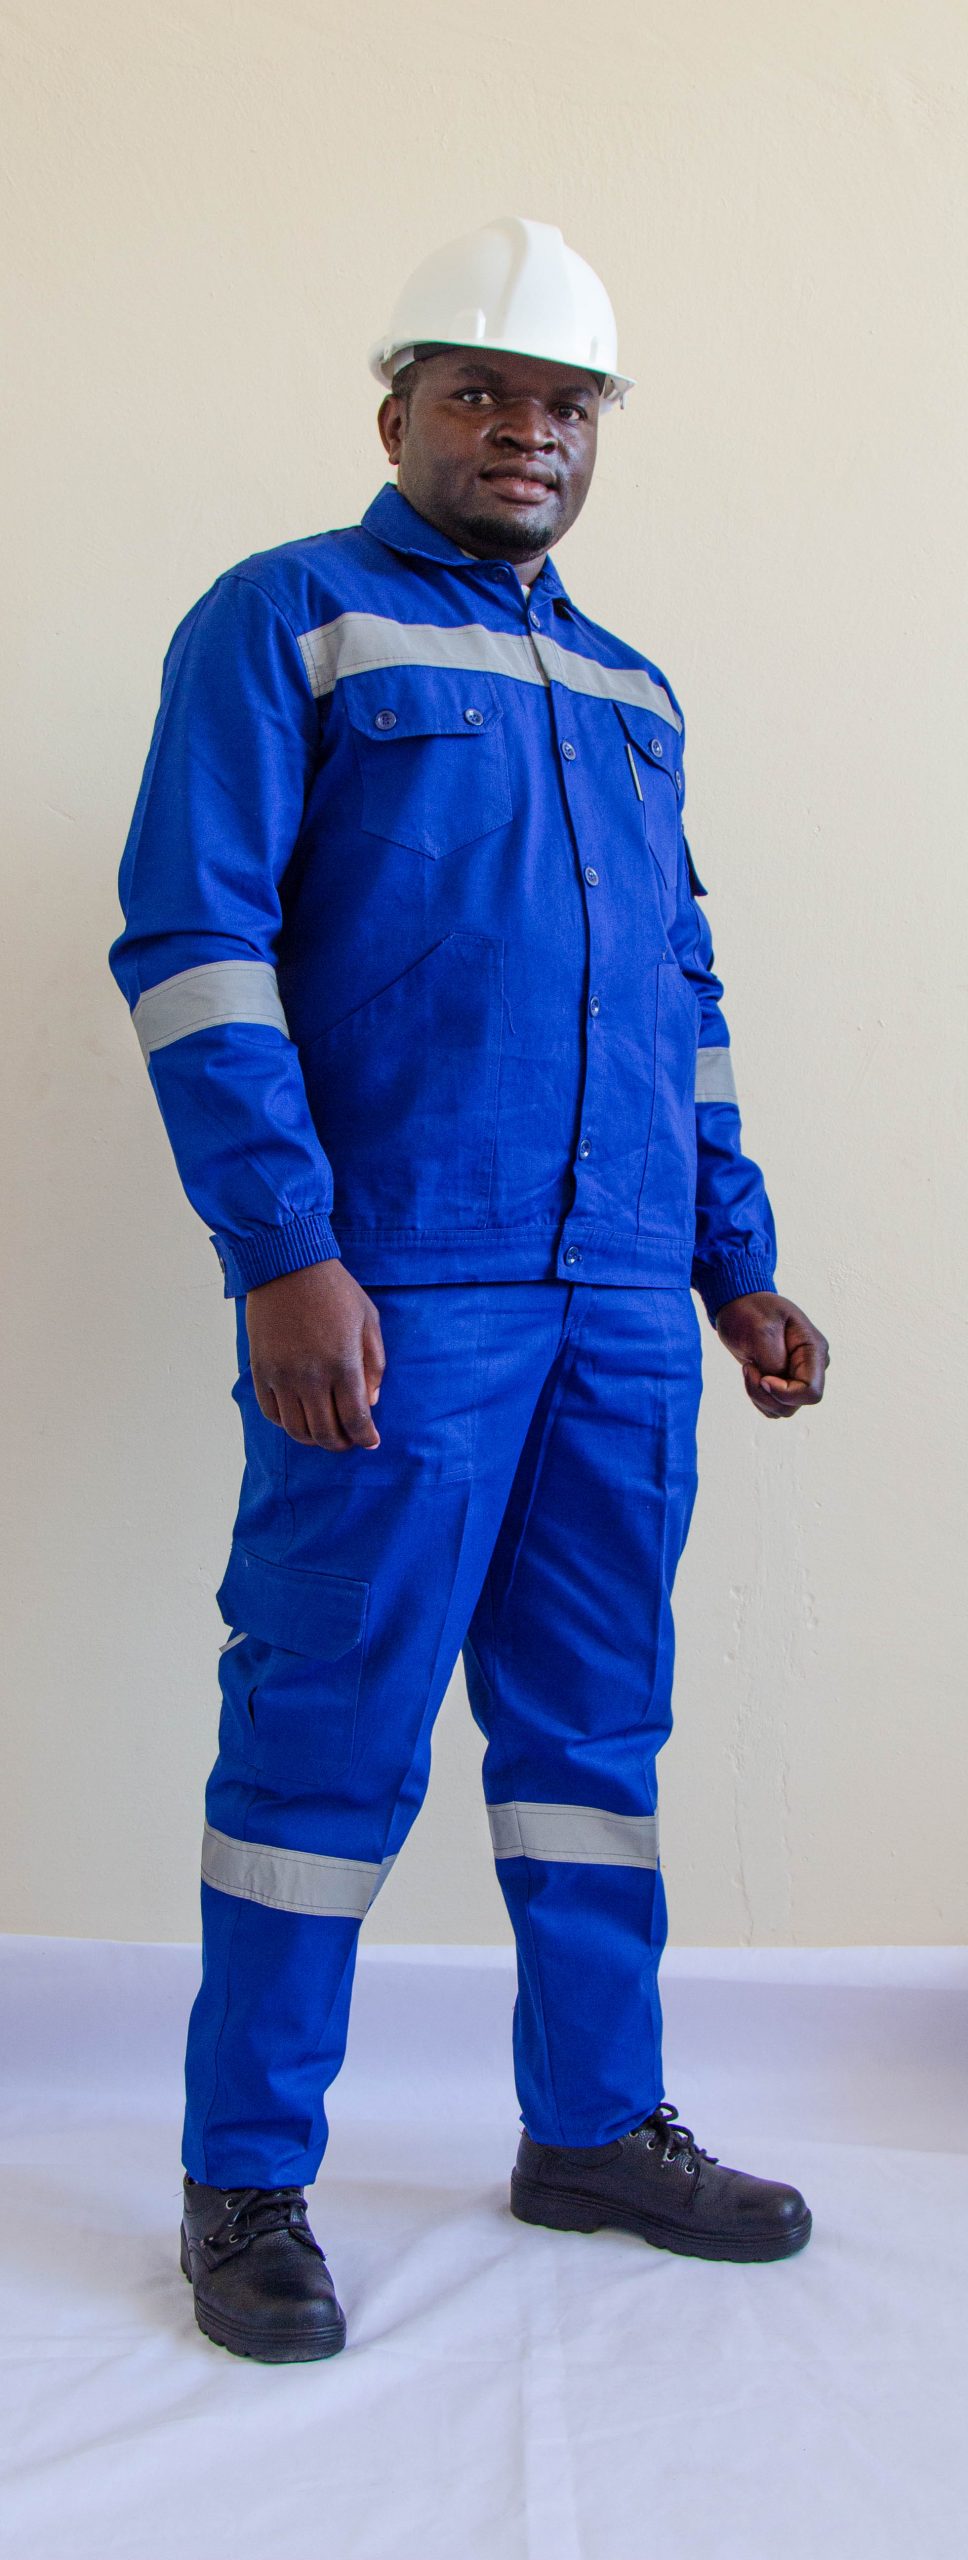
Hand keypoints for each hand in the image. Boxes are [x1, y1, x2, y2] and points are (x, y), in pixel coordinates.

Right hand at [245, 1261, 384, 1449]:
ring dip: (313, 1439)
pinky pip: (271, 1412)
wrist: (287, 1266)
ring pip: (296, 1429)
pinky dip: (286, 1423)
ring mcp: (282, 1375)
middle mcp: (310, 1376)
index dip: (365, 1437)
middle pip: (325, 1432)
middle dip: (341, 1444)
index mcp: (342, 1364)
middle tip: (349, 1441)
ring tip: (324, 1434)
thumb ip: (374, 1364)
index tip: (371, 1441)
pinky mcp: (261, 1370)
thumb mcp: (369, 1320)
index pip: (355, 1419)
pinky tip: (299, 1416)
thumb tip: (370, 1402)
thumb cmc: (335, 1290)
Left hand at [715, 1291, 829, 1418]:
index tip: (762, 1377)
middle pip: (795, 1403)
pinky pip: (773, 1406)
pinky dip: (757, 1396)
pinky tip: (751, 1373)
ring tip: (749, 1367)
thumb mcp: (761, 1330)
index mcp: (813, 1349)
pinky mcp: (784, 1382)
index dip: (785, 1393)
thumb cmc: (752, 1311)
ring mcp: (798, 1376)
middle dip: (766, 1393)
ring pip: (783, 1409)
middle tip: (749, 1368)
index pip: (811, 1392)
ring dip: (758, 1395)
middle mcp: (811, 1366)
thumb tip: (775, 1383)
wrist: (740, 1305)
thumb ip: (773, 1362)